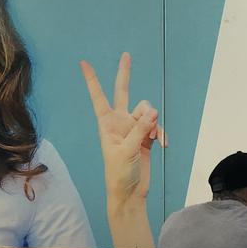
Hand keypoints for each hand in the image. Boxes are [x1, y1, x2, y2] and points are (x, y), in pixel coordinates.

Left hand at [79, 52, 167, 207]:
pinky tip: (163, 143)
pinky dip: (161, 132)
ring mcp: (134, 128)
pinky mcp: (146, 136)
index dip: (92, 80)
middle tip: (126, 55)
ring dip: (153, 121)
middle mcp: (120, 122)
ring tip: (153, 137)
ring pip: (147, 110)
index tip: (84, 63)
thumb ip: (141, 129)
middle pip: (123, 92)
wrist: (129, 192)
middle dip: (125, 74)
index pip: (98, 97)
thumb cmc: (118, 173)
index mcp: (107, 123)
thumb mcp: (127, 150)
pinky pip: (157, 125)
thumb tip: (154, 112)